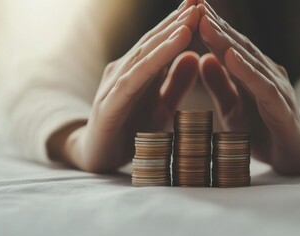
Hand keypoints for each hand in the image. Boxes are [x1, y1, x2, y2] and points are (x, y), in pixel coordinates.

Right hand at [48, 0, 200, 171]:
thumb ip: (175, 84)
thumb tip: (193, 55)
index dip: (181, 23)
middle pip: (154, 41)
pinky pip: (138, 77)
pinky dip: (158, 59)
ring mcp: (115, 85)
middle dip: (178, 20)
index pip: (161, 42)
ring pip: (146, 54)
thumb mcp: (161, 107)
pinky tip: (178, 44)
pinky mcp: (110, 103)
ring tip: (193, 15)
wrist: (97, 157)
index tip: (203, 5)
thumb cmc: (130, 131)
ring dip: (170, 33)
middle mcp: (124, 71)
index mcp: (138, 71)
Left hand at [197, 3, 299, 174]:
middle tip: (194, 2)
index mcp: (253, 75)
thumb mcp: (233, 109)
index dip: (209, 28)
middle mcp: (267, 76)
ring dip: (227, 41)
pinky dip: (246, 71)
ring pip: (250, 62)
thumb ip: (221, 85)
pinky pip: (262, 88)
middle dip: (216, 25)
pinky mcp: (283, 110)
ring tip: (206, 22)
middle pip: (239, 46)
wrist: (295, 160)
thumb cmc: (263, 133)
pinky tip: (230, 56)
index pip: (229, 46)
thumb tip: (204, 59)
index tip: (188, 9)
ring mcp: (278, 91)